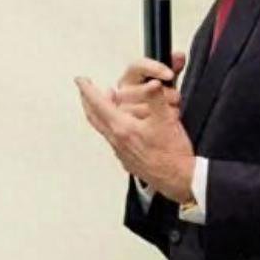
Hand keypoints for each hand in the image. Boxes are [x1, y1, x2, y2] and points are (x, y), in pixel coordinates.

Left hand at [75, 64, 193, 203]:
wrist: (178, 179)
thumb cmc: (172, 153)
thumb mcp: (167, 120)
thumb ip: (157, 99)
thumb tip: (152, 83)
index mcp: (122, 128)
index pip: (98, 104)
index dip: (88, 90)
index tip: (80, 80)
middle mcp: (116, 140)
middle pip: (93, 117)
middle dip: (87, 101)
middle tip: (84, 90)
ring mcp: (120, 151)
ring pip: (102, 128)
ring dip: (99, 113)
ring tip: (105, 102)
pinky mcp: (127, 159)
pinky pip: (111, 138)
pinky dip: (110, 125)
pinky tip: (120, 123)